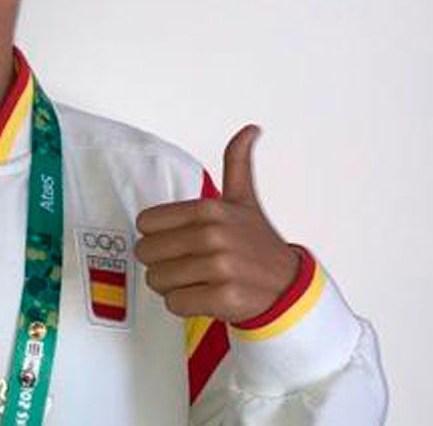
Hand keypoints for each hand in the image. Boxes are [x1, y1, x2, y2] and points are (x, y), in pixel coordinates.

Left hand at [134, 125, 299, 322]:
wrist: (287, 287)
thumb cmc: (257, 244)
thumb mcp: (245, 201)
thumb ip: (238, 164)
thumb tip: (250, 129)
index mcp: (210, 209)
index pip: (145, 224)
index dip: (157, 236)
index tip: (178, 242)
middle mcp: (213, 235)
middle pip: (146, 252)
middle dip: (160, 262)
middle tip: (186, 264)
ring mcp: (220, 267)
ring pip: (157, 280)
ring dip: (171, 285)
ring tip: (196, 280)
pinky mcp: (223, 298)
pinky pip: (174, 304)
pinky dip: (183, 304)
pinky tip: (204, 296)